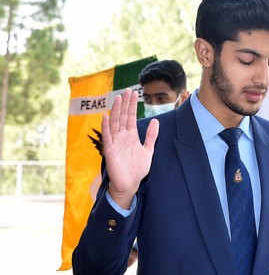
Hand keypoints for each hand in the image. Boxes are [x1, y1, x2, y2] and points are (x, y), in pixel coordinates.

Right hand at [102, 89, 158, 208]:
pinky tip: (106, 117)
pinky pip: (107, 137)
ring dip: (116, 111)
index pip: (131, 117)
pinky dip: (106, 127)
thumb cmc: (137, 168)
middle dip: (125, 104)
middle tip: (127, 91)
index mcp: (131, 136)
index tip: (134, 94)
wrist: (129, 183)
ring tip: (118, 98)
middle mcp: (122, 136)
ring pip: (115, 123)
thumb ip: (151, 136)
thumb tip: (156, 121)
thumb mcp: (148, 150)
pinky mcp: (110, 150)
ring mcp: (115, 142)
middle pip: (123, 117)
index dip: (132, 106)